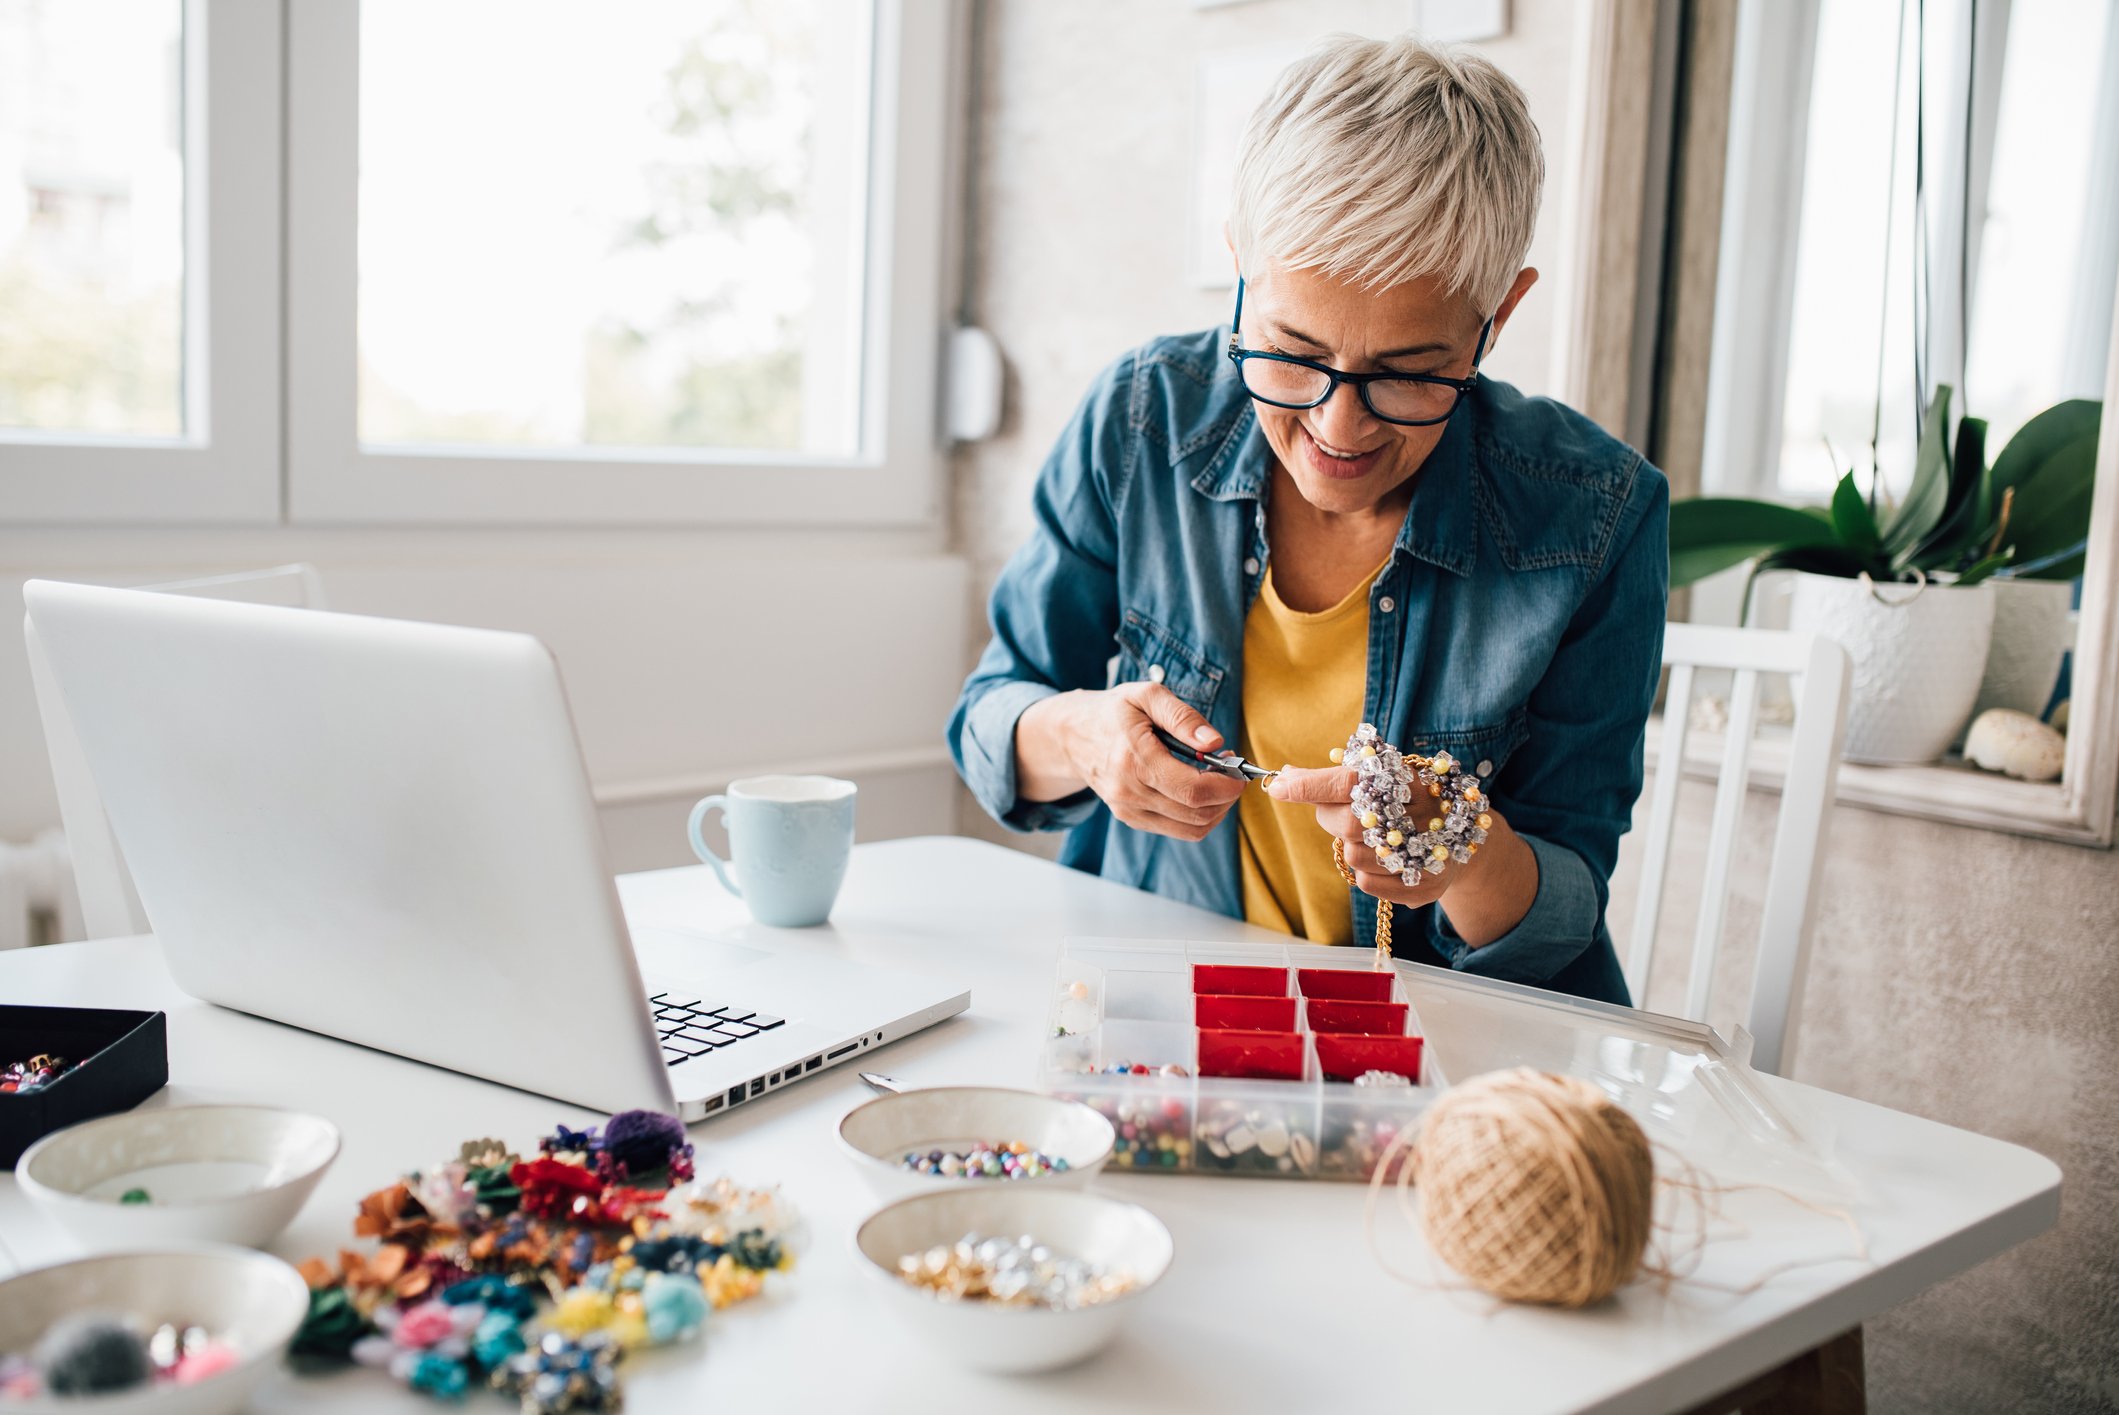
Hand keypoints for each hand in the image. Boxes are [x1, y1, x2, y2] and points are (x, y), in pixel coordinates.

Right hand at [1016, 684, 1245, 841]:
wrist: (1072, 735)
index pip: (1194, 791)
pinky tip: (1197, 788)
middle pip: (1197, 814)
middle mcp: (1130, 794)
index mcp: (1135, 761)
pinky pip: (1177, 829)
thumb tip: (1214, 743)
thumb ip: (1182, 716)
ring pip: (1191, 829)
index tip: (1239, 770)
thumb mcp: (1146, 696)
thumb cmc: (1113, 712)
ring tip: (1217, 780)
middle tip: (1232, 771)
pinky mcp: (1131, 819)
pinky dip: (1198, 814)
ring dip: (1216, 809)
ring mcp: (1129, 811)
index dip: (1227, 785)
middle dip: (1226, 796)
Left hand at [1264, 764, 1460, 908]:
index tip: (1278, 786)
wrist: (1458, 837)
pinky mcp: (1424, 886)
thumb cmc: (1407, 801)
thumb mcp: (1380, 778)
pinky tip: (1386, 859)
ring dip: (1354, 846)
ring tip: (1378, 836)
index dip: (1312, 784)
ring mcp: (1426, 853)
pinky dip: (1367, 871)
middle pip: (1347, 823)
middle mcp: (1423, 815)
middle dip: (1333, 818)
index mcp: (1409, 779)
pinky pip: (1367, 882)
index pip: (1351, 780)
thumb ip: (1332, 779)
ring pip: (1354, 856)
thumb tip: (1284, 777)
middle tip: (1348, 812)